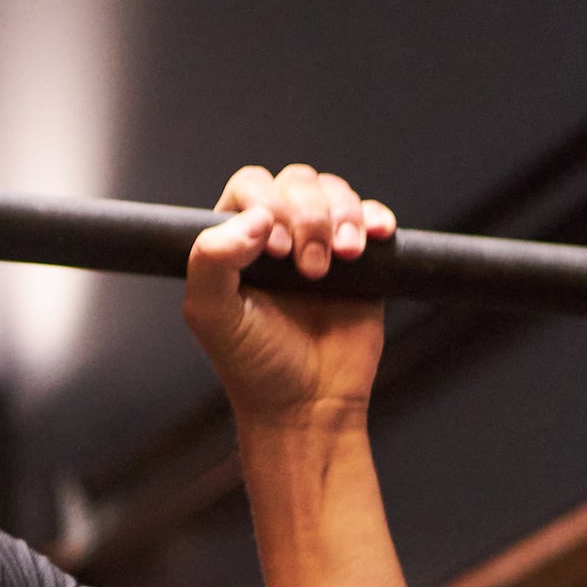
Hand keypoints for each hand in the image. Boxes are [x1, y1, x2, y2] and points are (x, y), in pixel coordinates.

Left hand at [183, 163, 394, 422]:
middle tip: (311, 269)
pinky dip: (375, 218)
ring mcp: (320, 242)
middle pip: (296, 182)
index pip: (251, 186)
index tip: (276, 252)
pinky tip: (373, 240)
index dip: (266, 205)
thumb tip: (255, 218)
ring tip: (343, 259)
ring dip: (343, 216)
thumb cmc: (253, 363)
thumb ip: (211, 260)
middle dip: (309, 216)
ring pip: (334, 191)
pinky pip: (372, 213)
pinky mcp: (360, 258)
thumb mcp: (212, 315)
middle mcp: (276, 234)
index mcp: (235, 240)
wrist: (309, 403)